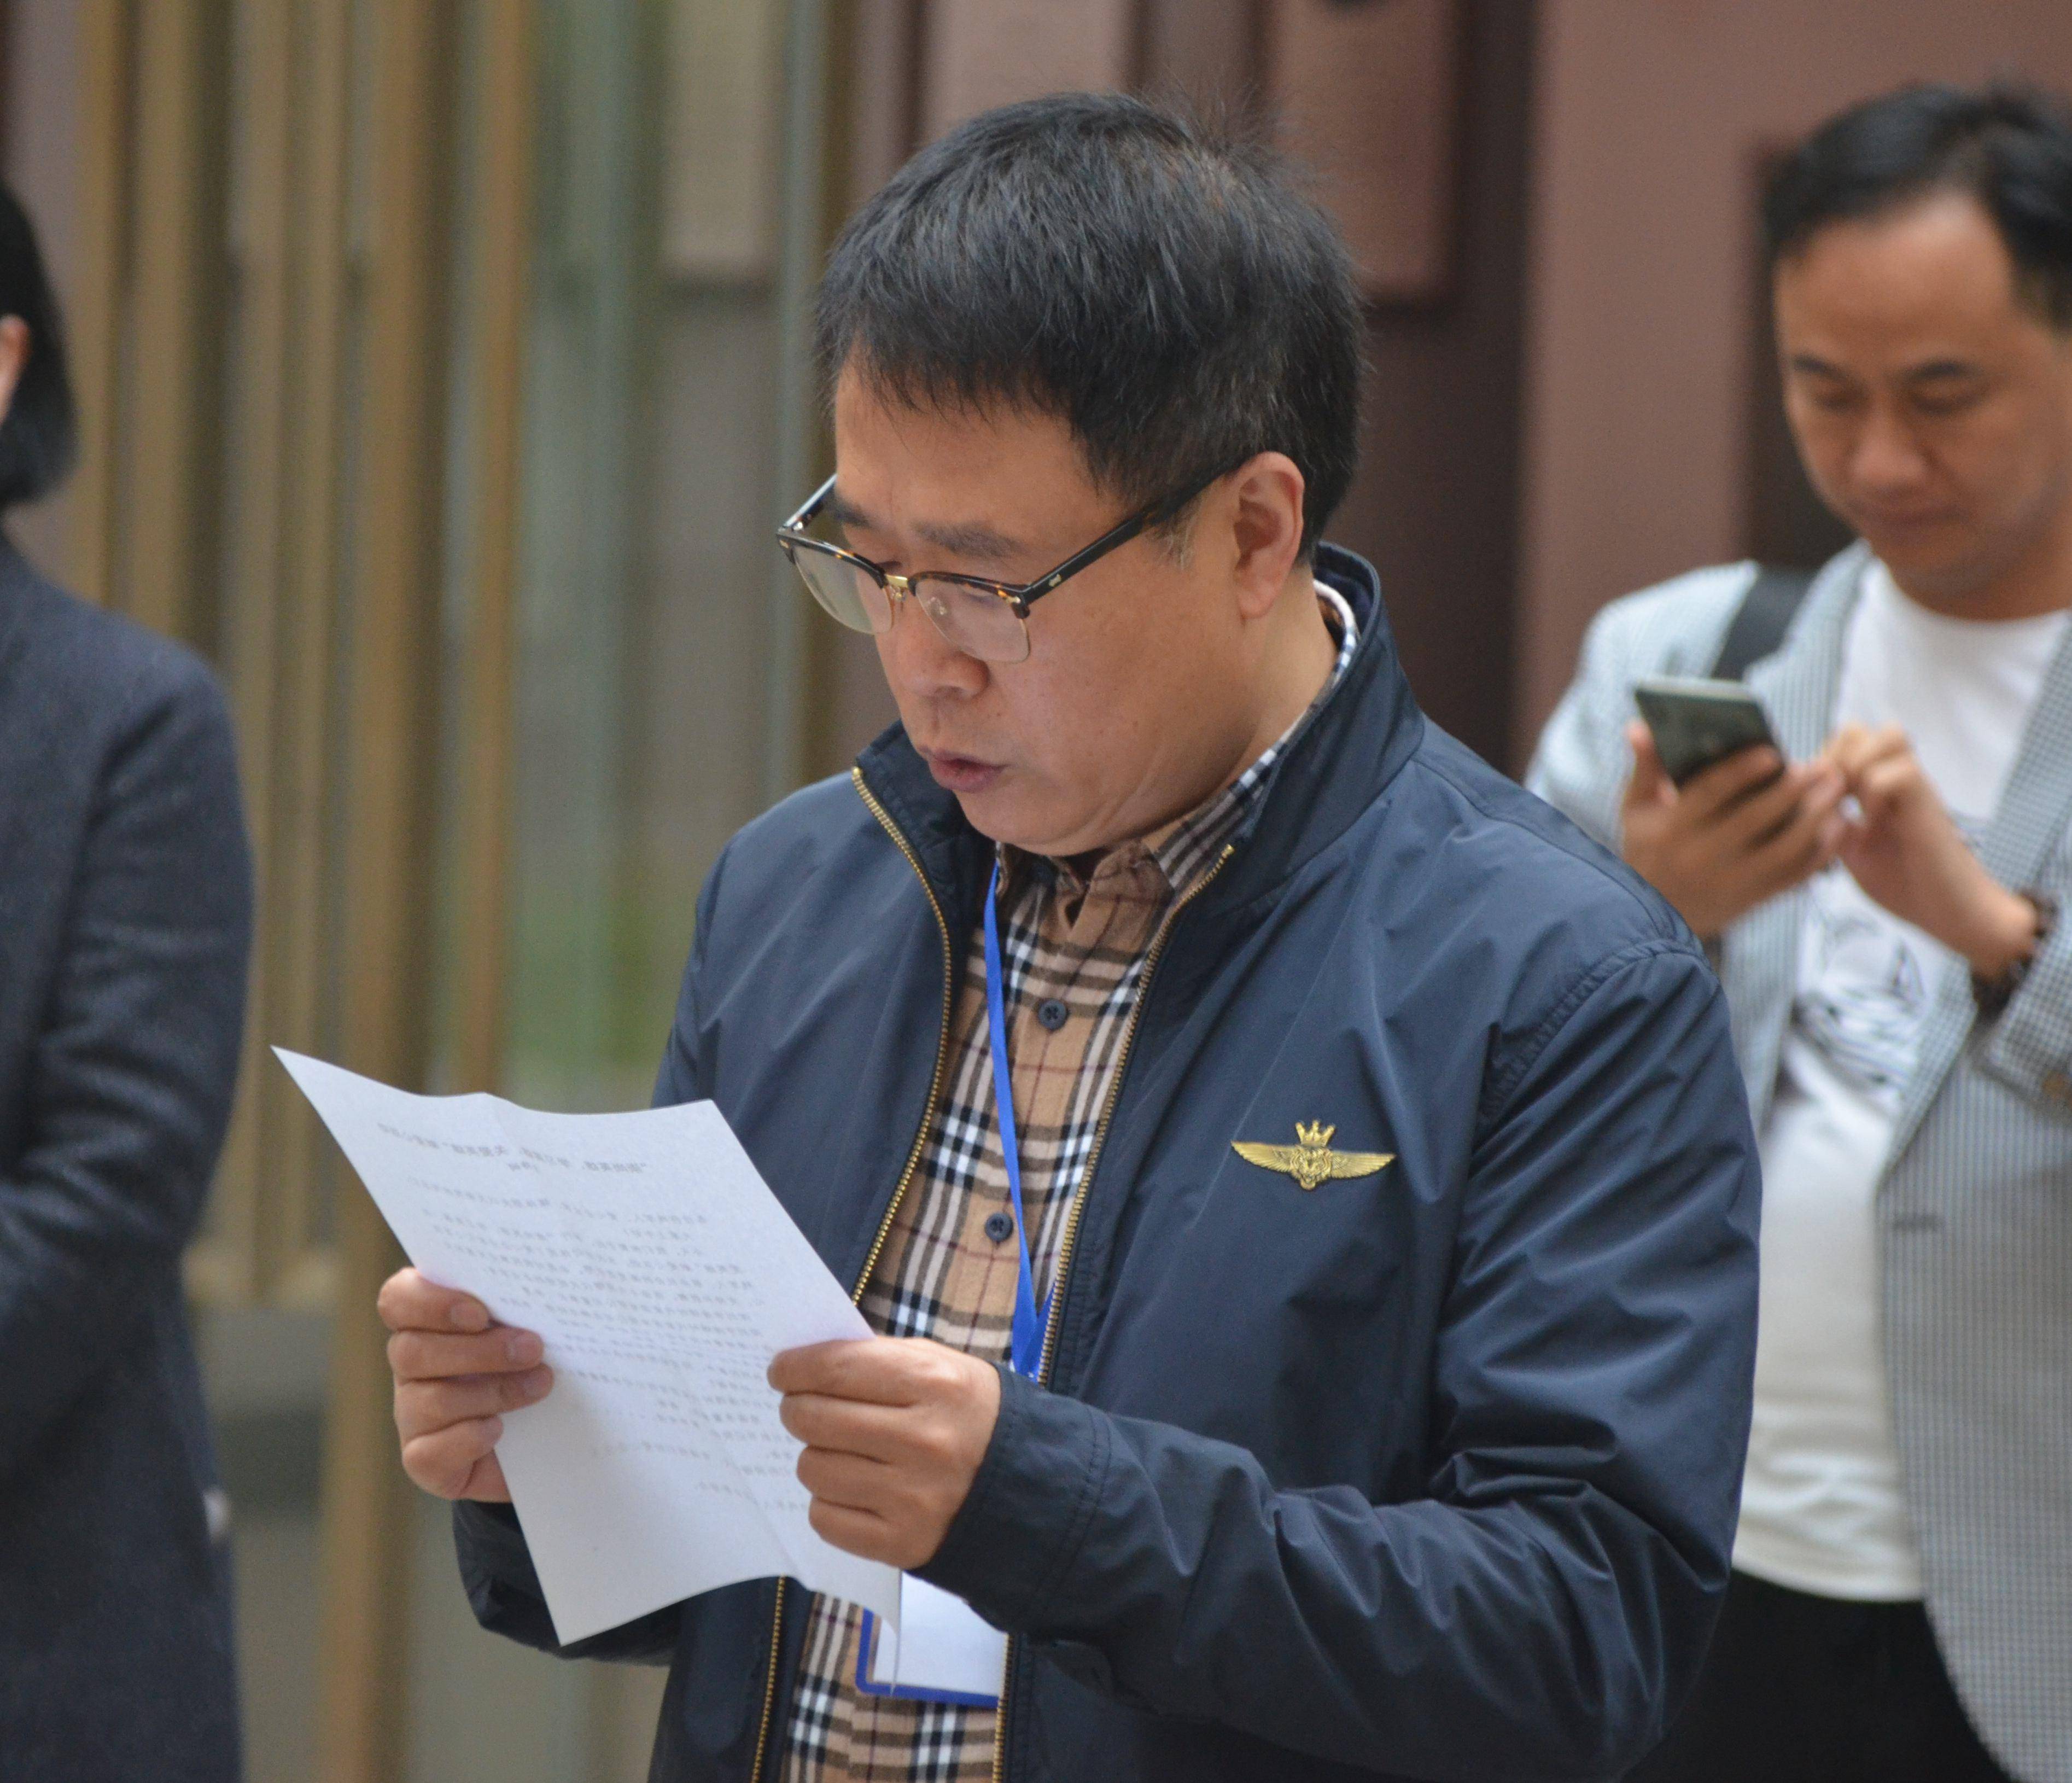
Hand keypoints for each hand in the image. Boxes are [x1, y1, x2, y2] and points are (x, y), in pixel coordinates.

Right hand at [377, 1266, 552, 1500]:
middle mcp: (412, 1368)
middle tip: (533, 1348)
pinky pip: (431, 1452)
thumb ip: (522, 1305)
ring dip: (493, 1391)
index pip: (397, 1300)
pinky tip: (500, 1429)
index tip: (481, 1312)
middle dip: (479, 1350)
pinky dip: (470, 1438)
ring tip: (540, 1384)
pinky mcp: (424, 1460)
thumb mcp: (530, 1328)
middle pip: (411, 1352)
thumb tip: (551, 1284)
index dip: (429, 1303)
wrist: (546, 1437)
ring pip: (430, 1401)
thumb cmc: (534, 1365)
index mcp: (427, 1323)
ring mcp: (412, 1416)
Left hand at [771, 1337, 1001, 1569]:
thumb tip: (807, 1362)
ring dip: (816, 1457)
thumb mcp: (943, 1367)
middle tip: (802, 1408)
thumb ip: (879, 1358)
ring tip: (840, 1452)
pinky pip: (825, 1518)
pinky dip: (829, 1502)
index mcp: (933, 1385)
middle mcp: (922, 1441)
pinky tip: (854, 1489)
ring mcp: (911, 1497)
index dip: (795, 1367)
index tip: (781, 1370)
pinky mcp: (901, 1544)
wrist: (1027, 1488)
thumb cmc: (971, 1416)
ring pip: (813, 1470)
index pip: (836, 1368)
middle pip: (814, 1420)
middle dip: (797, 1409)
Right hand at [1620, 721, 1845, 936]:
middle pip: (1753, 820)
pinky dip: (1821, 853)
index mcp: (1672, 828)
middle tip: (1822, 766)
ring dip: (1816, 819)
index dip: (1740, 773)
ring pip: (1782, 850)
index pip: (1708, 795)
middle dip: (1792, 791)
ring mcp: (1729, 881)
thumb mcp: (1635, 810)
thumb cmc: (1645, 850)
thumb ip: (1644, 767)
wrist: (1650, 915)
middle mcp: (1701, 856)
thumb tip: (1640, 726)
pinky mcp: (1751, 898)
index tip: (1772, 753)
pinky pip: (1793, 876)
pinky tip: (1838, 827)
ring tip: (1837, 791)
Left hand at [1824, 723, 2037, 976]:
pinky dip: (1874, 793)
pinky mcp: (1927, 799)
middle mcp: (1895, 777)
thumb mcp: (1851, 852)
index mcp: (1875, 787)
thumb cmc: (1904, 884)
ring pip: (1884, 734)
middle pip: (1857, 728)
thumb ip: (1829, 823)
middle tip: (1834, 798)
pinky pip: (1895, 772)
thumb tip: (1800, 798)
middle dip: (1833, 758)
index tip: (1818, 801)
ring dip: (1856, 767)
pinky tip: (1873, 822)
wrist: (1949, 911)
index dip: (1820, 763)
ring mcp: (1914, 785)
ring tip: (1853, 804)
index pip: (1840, 742)